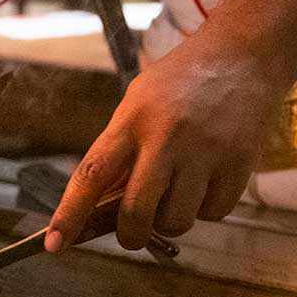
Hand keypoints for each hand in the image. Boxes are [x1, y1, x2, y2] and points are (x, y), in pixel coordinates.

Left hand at [45, 32, 289, 251]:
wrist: (242, 53)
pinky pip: (214, 213)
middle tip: (132, 233)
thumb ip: (122, 148)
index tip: (53, 243)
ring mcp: (204, 151)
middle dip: (129, 236)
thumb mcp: (139, 100)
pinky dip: (207, 209)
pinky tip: (207, 181)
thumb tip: (103, 205)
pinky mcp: (238, 162)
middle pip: (135, 213)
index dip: (69, 214)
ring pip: (177, 221)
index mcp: (133, 119)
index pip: (91, 175)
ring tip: (177, 192)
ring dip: (172, 221)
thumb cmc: (182, 79)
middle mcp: (166, 136)